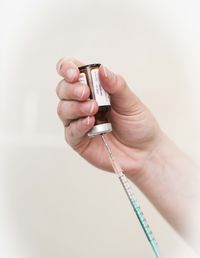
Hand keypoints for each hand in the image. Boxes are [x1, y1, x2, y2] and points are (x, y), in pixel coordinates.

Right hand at [56, 58, 162, 177]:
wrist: (145, 151)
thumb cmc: (138, 125)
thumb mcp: (131, 102)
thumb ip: (116, 86)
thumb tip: (101, 69)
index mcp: (94, 89)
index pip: (72, 73)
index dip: (67, 68)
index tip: (74, 73)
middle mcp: (83, 103)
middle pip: (63, 90)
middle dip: (71, 89)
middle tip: (86, 93)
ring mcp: (79, 122)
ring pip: (63, 109)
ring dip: (75, 106)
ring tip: (94, 109)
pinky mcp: (79, 140)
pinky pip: (71, 131)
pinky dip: (78, 125)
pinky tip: (90, 122)